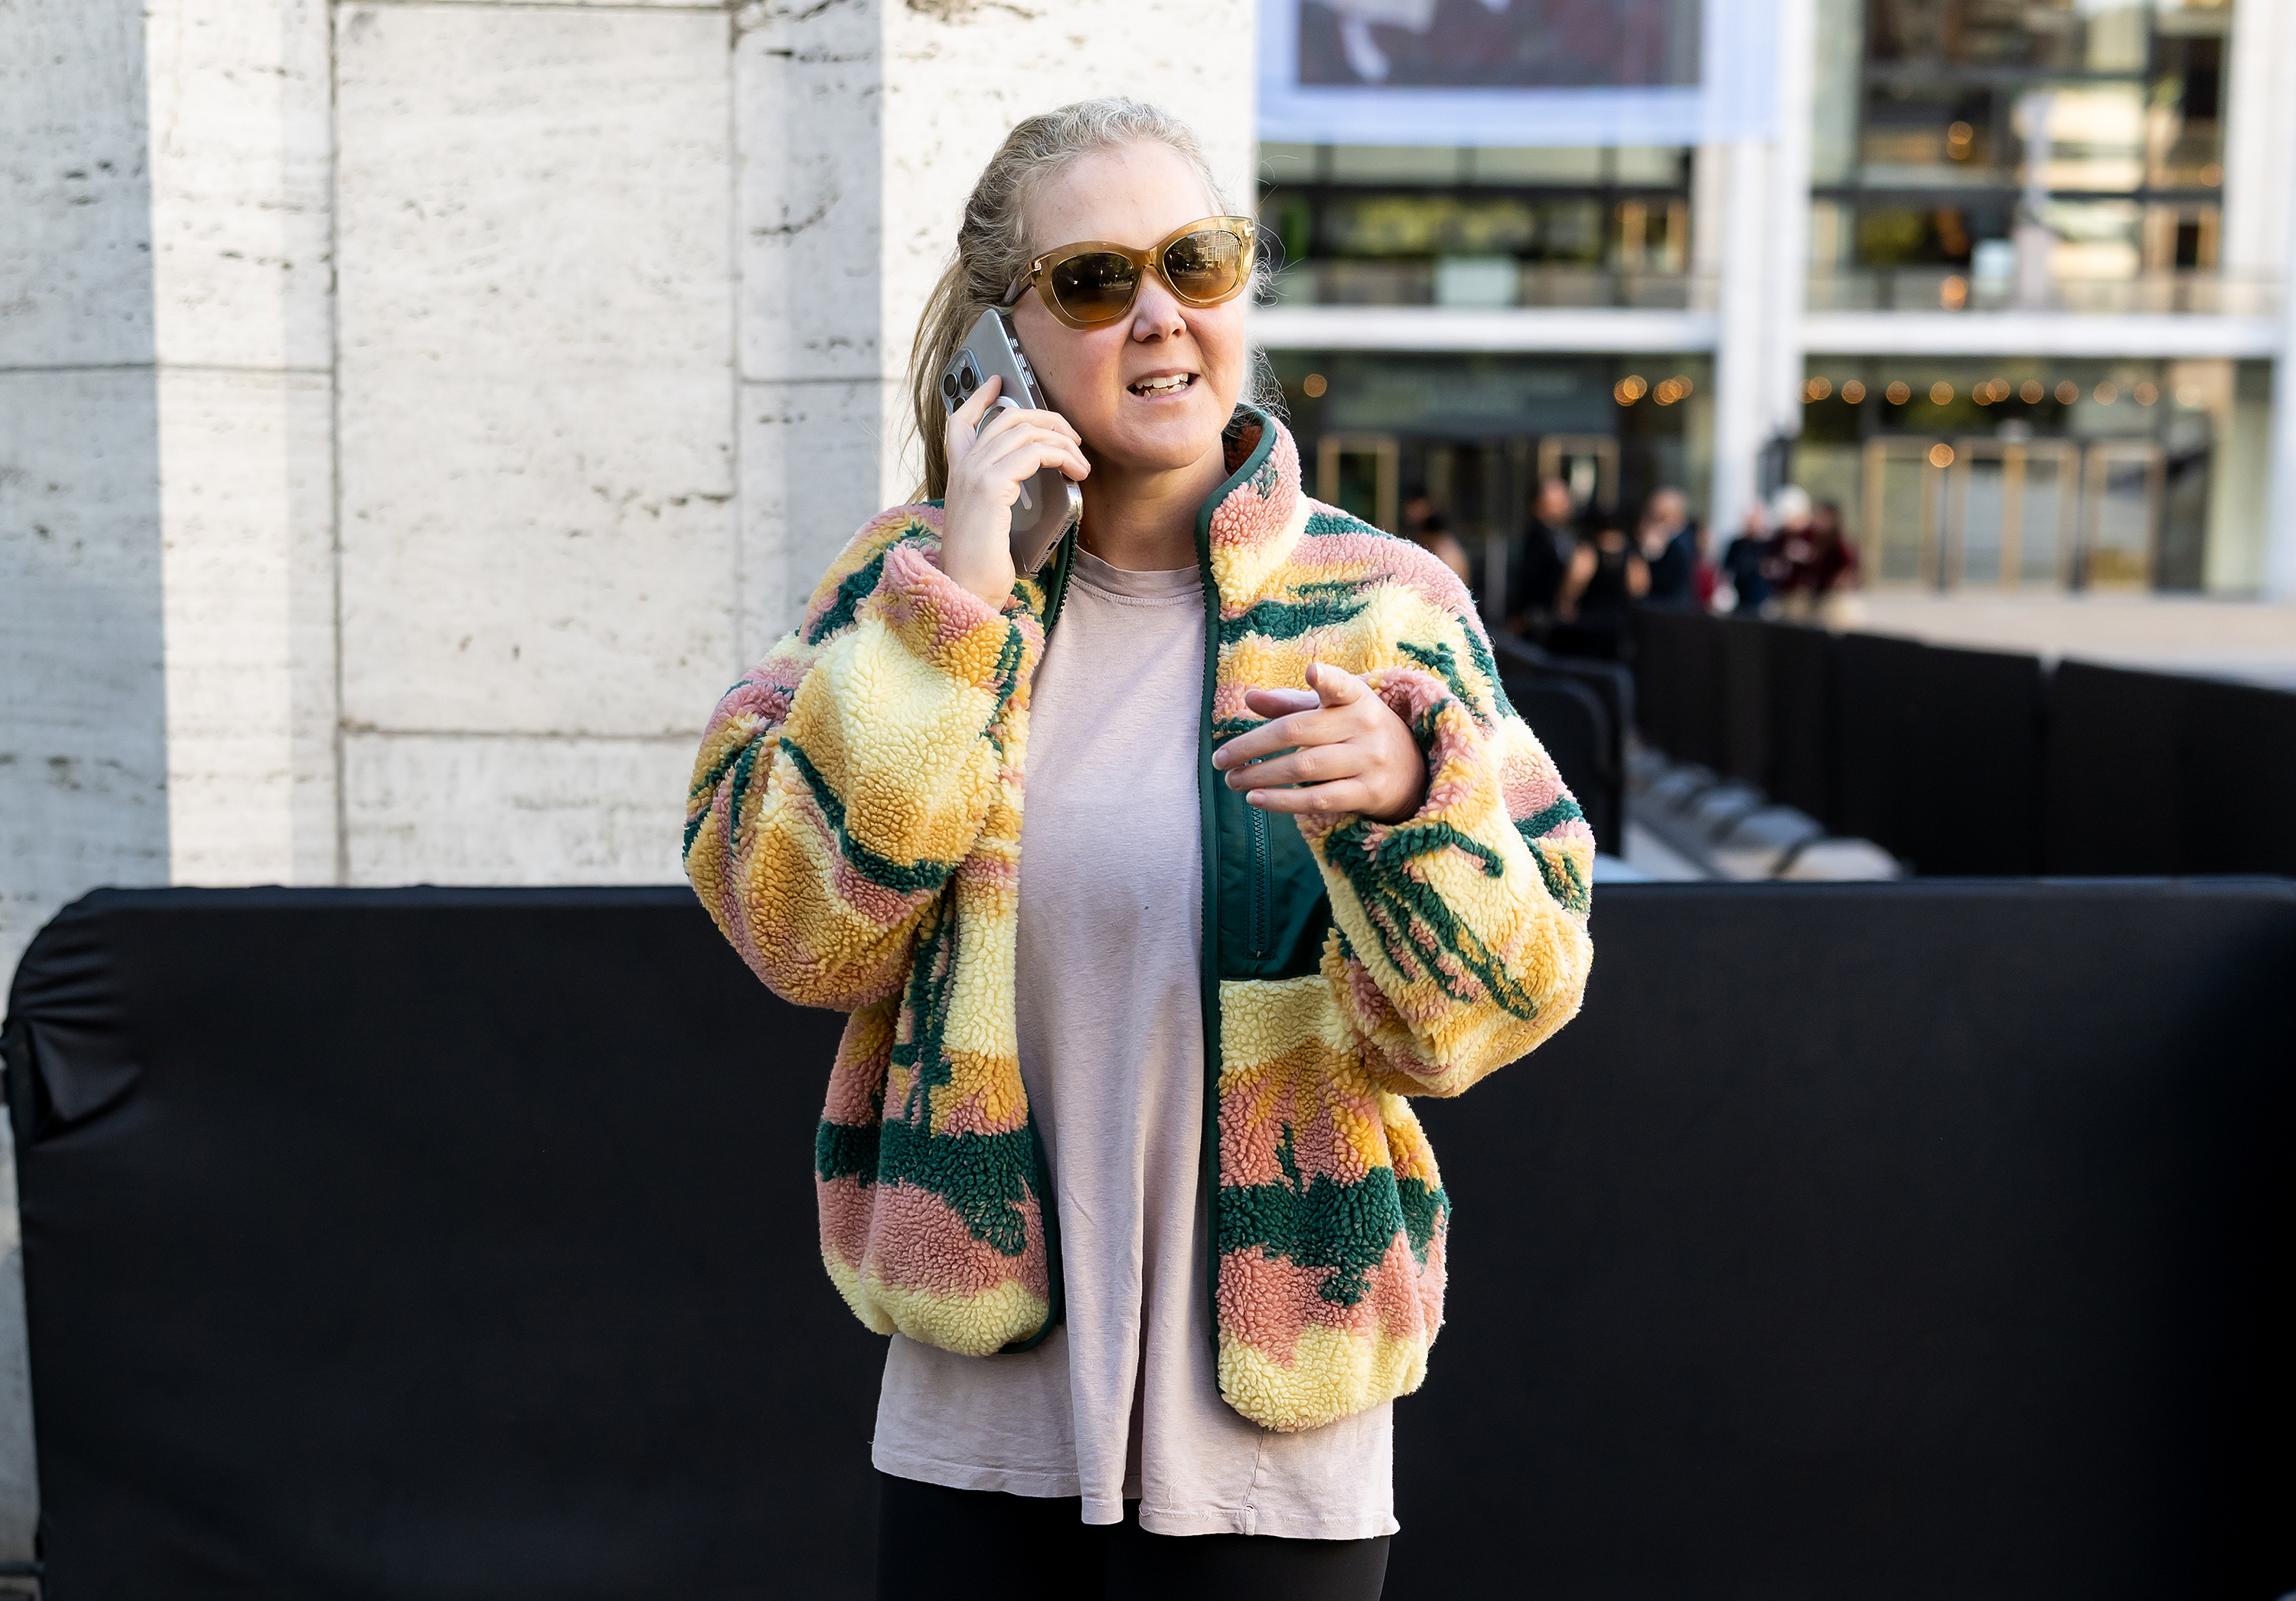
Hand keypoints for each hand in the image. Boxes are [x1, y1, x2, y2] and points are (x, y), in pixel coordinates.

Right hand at [940, 375, 1090, 604]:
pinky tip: (1075, 470)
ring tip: (1081, 460)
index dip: (979, 397)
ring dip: (1062, 440)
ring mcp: (974, 473)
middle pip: (1006, 418)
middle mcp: (962, 467)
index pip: (960, 421)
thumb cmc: (981, 564)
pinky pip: (1034, 452)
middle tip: (1072, 435)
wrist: (966, 590)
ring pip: (1024, 430)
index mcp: (957, 474)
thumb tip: (1036, 476)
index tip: (999, 382)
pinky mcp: (991, 485)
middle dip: (1046, 418)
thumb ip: (1002, 492)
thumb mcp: (990, 520)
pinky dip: (1061, 455)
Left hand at [1211, 662, 1426, 823]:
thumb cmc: (1355, 732)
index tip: (1313, 672)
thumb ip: (1290, 704)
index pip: (1342, 686)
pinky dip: (1283, 801)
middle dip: (1252, 746)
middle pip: (1299, 732)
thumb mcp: (1330, 711)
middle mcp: (1365, 726)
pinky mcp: (1369, 793)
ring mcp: (1370, 760)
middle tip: (1219, 760)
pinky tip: (1256, 799)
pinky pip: (1319, 799)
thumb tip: (1250, 697)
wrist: (1411, 771)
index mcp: (1356, 697)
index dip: (1328, 680)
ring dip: (1261, 776)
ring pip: (1304, 768)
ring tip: (1232, 780)